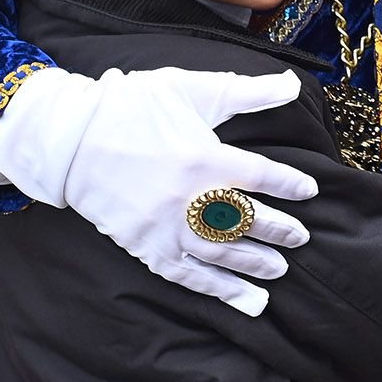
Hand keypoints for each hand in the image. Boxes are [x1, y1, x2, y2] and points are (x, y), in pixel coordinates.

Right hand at [0, 66, 319, 316]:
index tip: (310, 191)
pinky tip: (244, 298)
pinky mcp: (147, 246)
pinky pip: (189, 275)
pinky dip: (219, 290)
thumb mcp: (190, 87)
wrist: (71, 138)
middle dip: (279, 231)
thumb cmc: (132, 106)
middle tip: (301, 238)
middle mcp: (190, 197)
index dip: (290, 185)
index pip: (262, 176)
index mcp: (204, 156)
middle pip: (248, 220)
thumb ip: (246, 91)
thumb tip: (294, 83)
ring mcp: (167, 226)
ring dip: (255, 263)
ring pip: (223, 253)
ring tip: (279, 269)